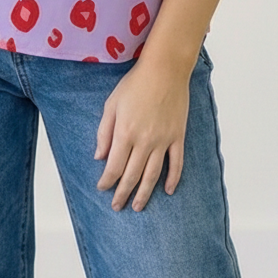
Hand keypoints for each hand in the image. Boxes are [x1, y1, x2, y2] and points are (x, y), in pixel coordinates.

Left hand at [94, 54, 191, 211]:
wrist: (165, 70)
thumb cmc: (135, 84)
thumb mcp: (111, 104)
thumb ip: (104, 132)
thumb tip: (99, 157)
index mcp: (125, 132)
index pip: (114, 166)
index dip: (107, 181)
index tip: (102, 188)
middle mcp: (144, 141)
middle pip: (132, 175)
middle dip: (123, 193)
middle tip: (117, 206)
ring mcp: (163, 141)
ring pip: (153, 175)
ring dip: (144, 193)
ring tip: (138, 207)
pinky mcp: (177, 137)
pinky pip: (176, 163)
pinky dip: (173, 179)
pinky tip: (168, 191)